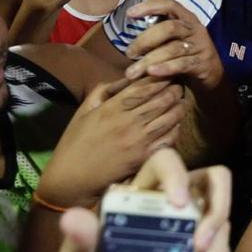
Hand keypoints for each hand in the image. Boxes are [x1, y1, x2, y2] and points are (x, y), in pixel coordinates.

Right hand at [37, 77, 185, 207]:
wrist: (71, 178)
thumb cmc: (75, 142)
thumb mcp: (85, 110)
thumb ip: (104, 90)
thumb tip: (128, 78)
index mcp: (113, 107)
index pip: (146, 86)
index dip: (161, 77)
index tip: (167, 73)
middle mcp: (129, 122)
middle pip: (163, 98)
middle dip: (174, 89)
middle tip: (178, 85)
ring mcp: (139, 140)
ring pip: (171, 116)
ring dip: (179, 106)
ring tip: (180, 101)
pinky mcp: (145, 157)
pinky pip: (170, 138)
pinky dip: (176, 127)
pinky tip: (175, 123)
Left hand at [58, 149, 230, 251]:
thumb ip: (79, 239)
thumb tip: (72, 219)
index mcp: (148, 186)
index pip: (167, 161)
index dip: (177, 175)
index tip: (179, 203)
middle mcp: (182, 196)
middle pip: (215, 184)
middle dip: (214, 216)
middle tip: (200, 248)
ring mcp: (200, 221)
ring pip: (223, 227)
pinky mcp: (210, 247)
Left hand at [123, 0, 223, 89]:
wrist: (212, 73)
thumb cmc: (188, 49)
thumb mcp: (176, 30)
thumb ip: (163, 13)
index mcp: (187, 18)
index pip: (170, 6)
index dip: (150, 7)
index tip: (130, 13)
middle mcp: (195, 30)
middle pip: (170, 28)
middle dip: (146, 40)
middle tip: (128, 53)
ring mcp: (200, 47)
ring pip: (173, 49)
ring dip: (150, 59)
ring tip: (132, 72)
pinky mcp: (202, 64)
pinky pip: (183, 65)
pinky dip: (166, 68)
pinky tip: (151, 73)